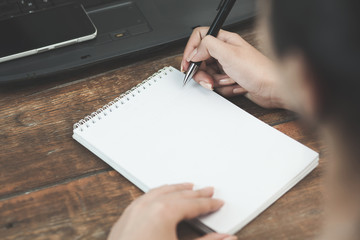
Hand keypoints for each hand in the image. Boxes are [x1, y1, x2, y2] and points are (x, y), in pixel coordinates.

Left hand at [108, 183, 236, 239]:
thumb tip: (227, 238)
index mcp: (163, 212)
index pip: (193, 204)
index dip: (208, 204)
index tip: (218, 203)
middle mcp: (147, 207)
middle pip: (178, 194)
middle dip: (195, 193)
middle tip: (208, 191)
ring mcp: (134, 211)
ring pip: (159, 191)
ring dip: (176, 189)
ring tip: (187, 187)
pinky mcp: (124, 218)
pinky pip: (145, 197)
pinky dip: (158, 193)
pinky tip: (160, 196)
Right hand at [181, 27, 286, 109]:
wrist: (273, 89)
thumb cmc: (259, 70)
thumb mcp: (229, 54)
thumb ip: (208, 47)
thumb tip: (194, 52)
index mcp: (225, 40)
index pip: (200, 38)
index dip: (191, 50)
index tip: (188, 64)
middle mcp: (225, 52)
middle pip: (201, 59)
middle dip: (203, 72)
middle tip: (208, 79)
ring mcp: (227, 66)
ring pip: (208, 74)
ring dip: (216, 81)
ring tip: (228, 81)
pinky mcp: (230, 79)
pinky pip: (217, 85)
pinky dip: (224, 88)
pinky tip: (235, 86)